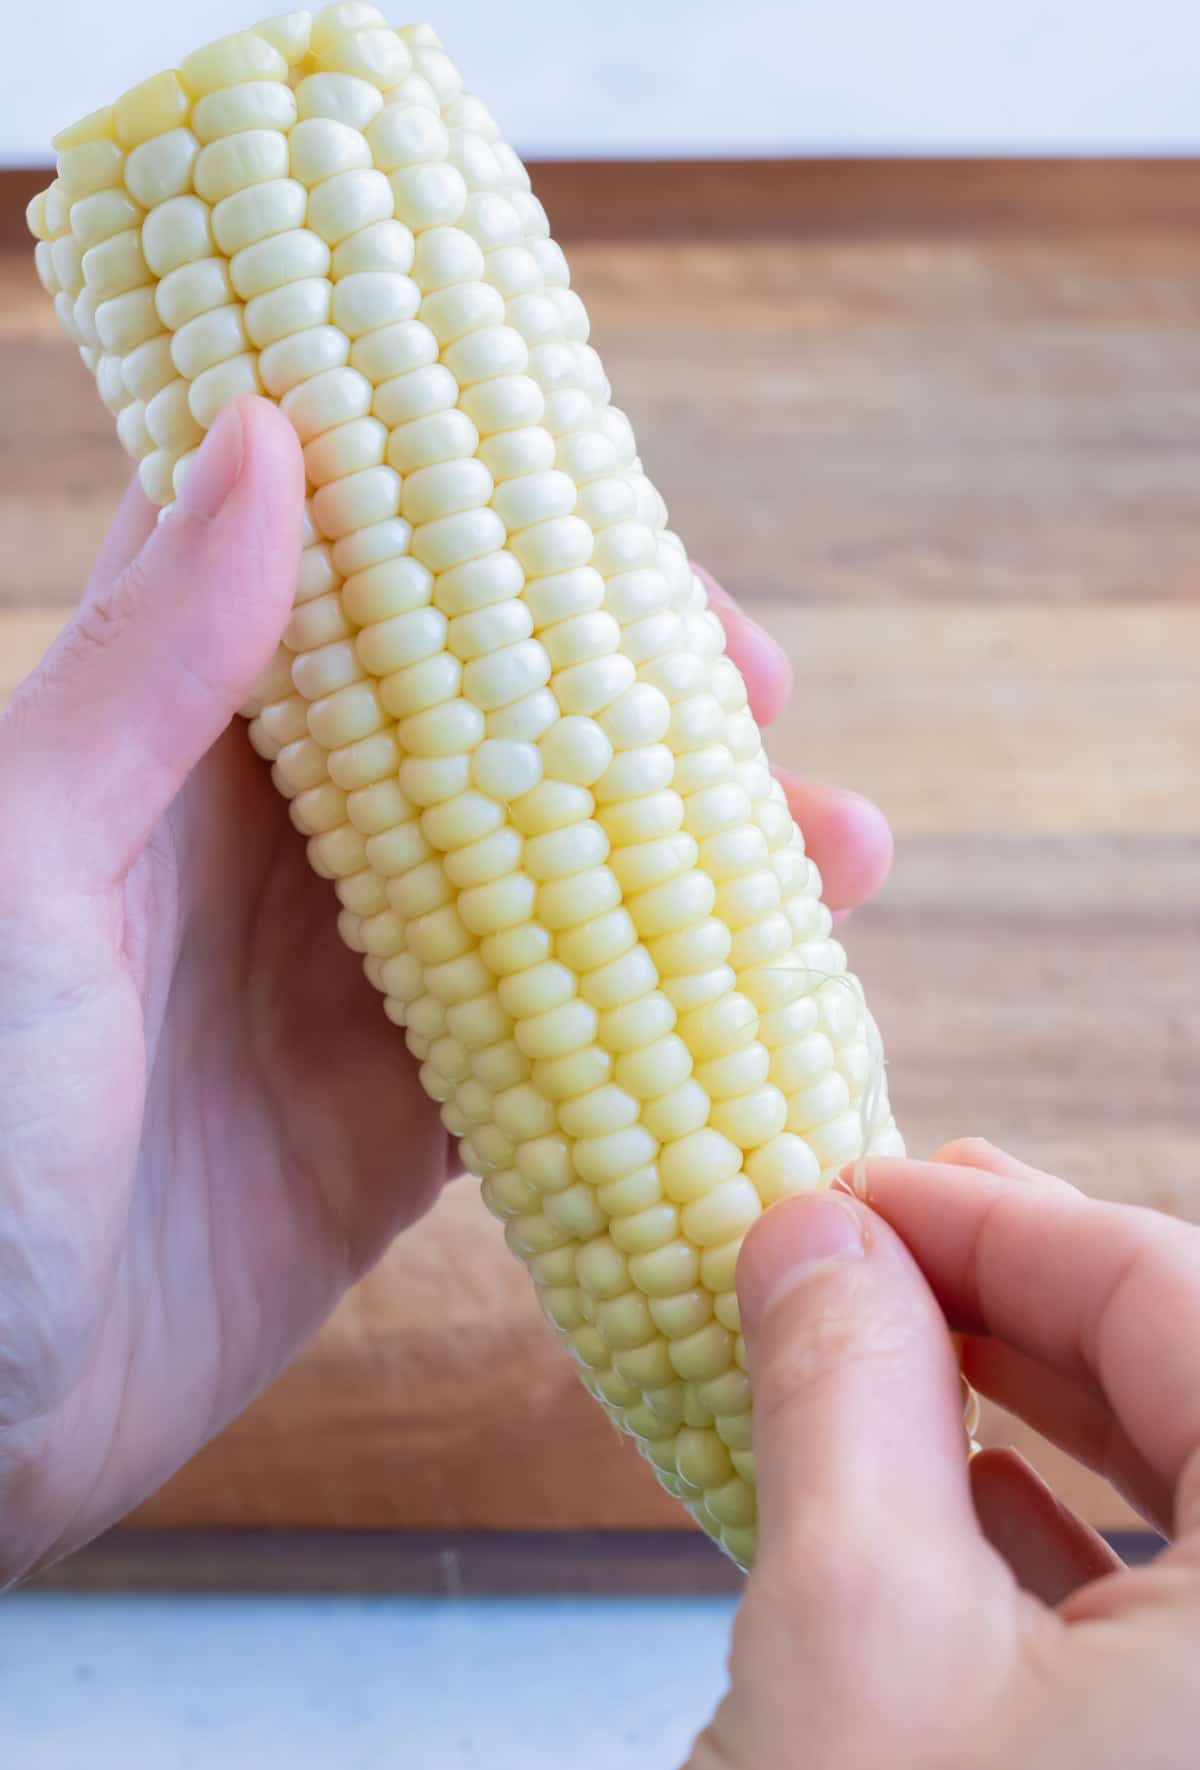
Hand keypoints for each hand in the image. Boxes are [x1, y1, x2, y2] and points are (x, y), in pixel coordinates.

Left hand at [0, 398, 892, 1583]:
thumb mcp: (24, 866)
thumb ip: (146, 670)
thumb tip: (263, 436)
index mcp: (172, 754)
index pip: (350, 592)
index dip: (488, 542)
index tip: (627, 540)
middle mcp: (267, 861)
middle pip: (481, 737)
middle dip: (630, 707)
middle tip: (769, 703)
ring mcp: (339, 999)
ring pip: (541, 890)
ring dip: (684, 863)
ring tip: (841, 854)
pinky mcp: (387, 1136)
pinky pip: (541, 1052)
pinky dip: (650, 1023)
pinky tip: (764, 1005)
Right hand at [672, 1138, 1199, 1769]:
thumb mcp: (850, 1622)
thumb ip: (847, 1386)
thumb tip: (816, 1233)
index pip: (1184, 1306)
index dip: (1008, 1223)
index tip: (861, 1187)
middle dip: (1033, 1294)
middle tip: (885, 1235)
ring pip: (1198, 1495)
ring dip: (1047, 1401)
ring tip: (906, 1342)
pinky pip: (1183, 1621)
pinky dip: (1071, 1532)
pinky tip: (963, 1498)